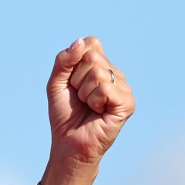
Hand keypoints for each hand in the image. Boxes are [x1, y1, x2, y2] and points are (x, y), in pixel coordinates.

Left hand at [46, 36, 133, 169]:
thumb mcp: (56, 82)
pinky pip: (105, 88)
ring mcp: (124, 88)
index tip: (72, 82)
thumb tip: (80, 42)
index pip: (91, 43)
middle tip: (80, 98)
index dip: (74, 63)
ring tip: (89, 106)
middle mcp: (116, 74)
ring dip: (85, 93)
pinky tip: (98, 112)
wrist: (68, 142)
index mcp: (102, 65)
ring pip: (98, 73)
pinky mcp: (128, 103)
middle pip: (92, 57)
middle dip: (77, 79)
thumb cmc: (65, 113)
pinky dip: (94, 101)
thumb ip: (63, 60)